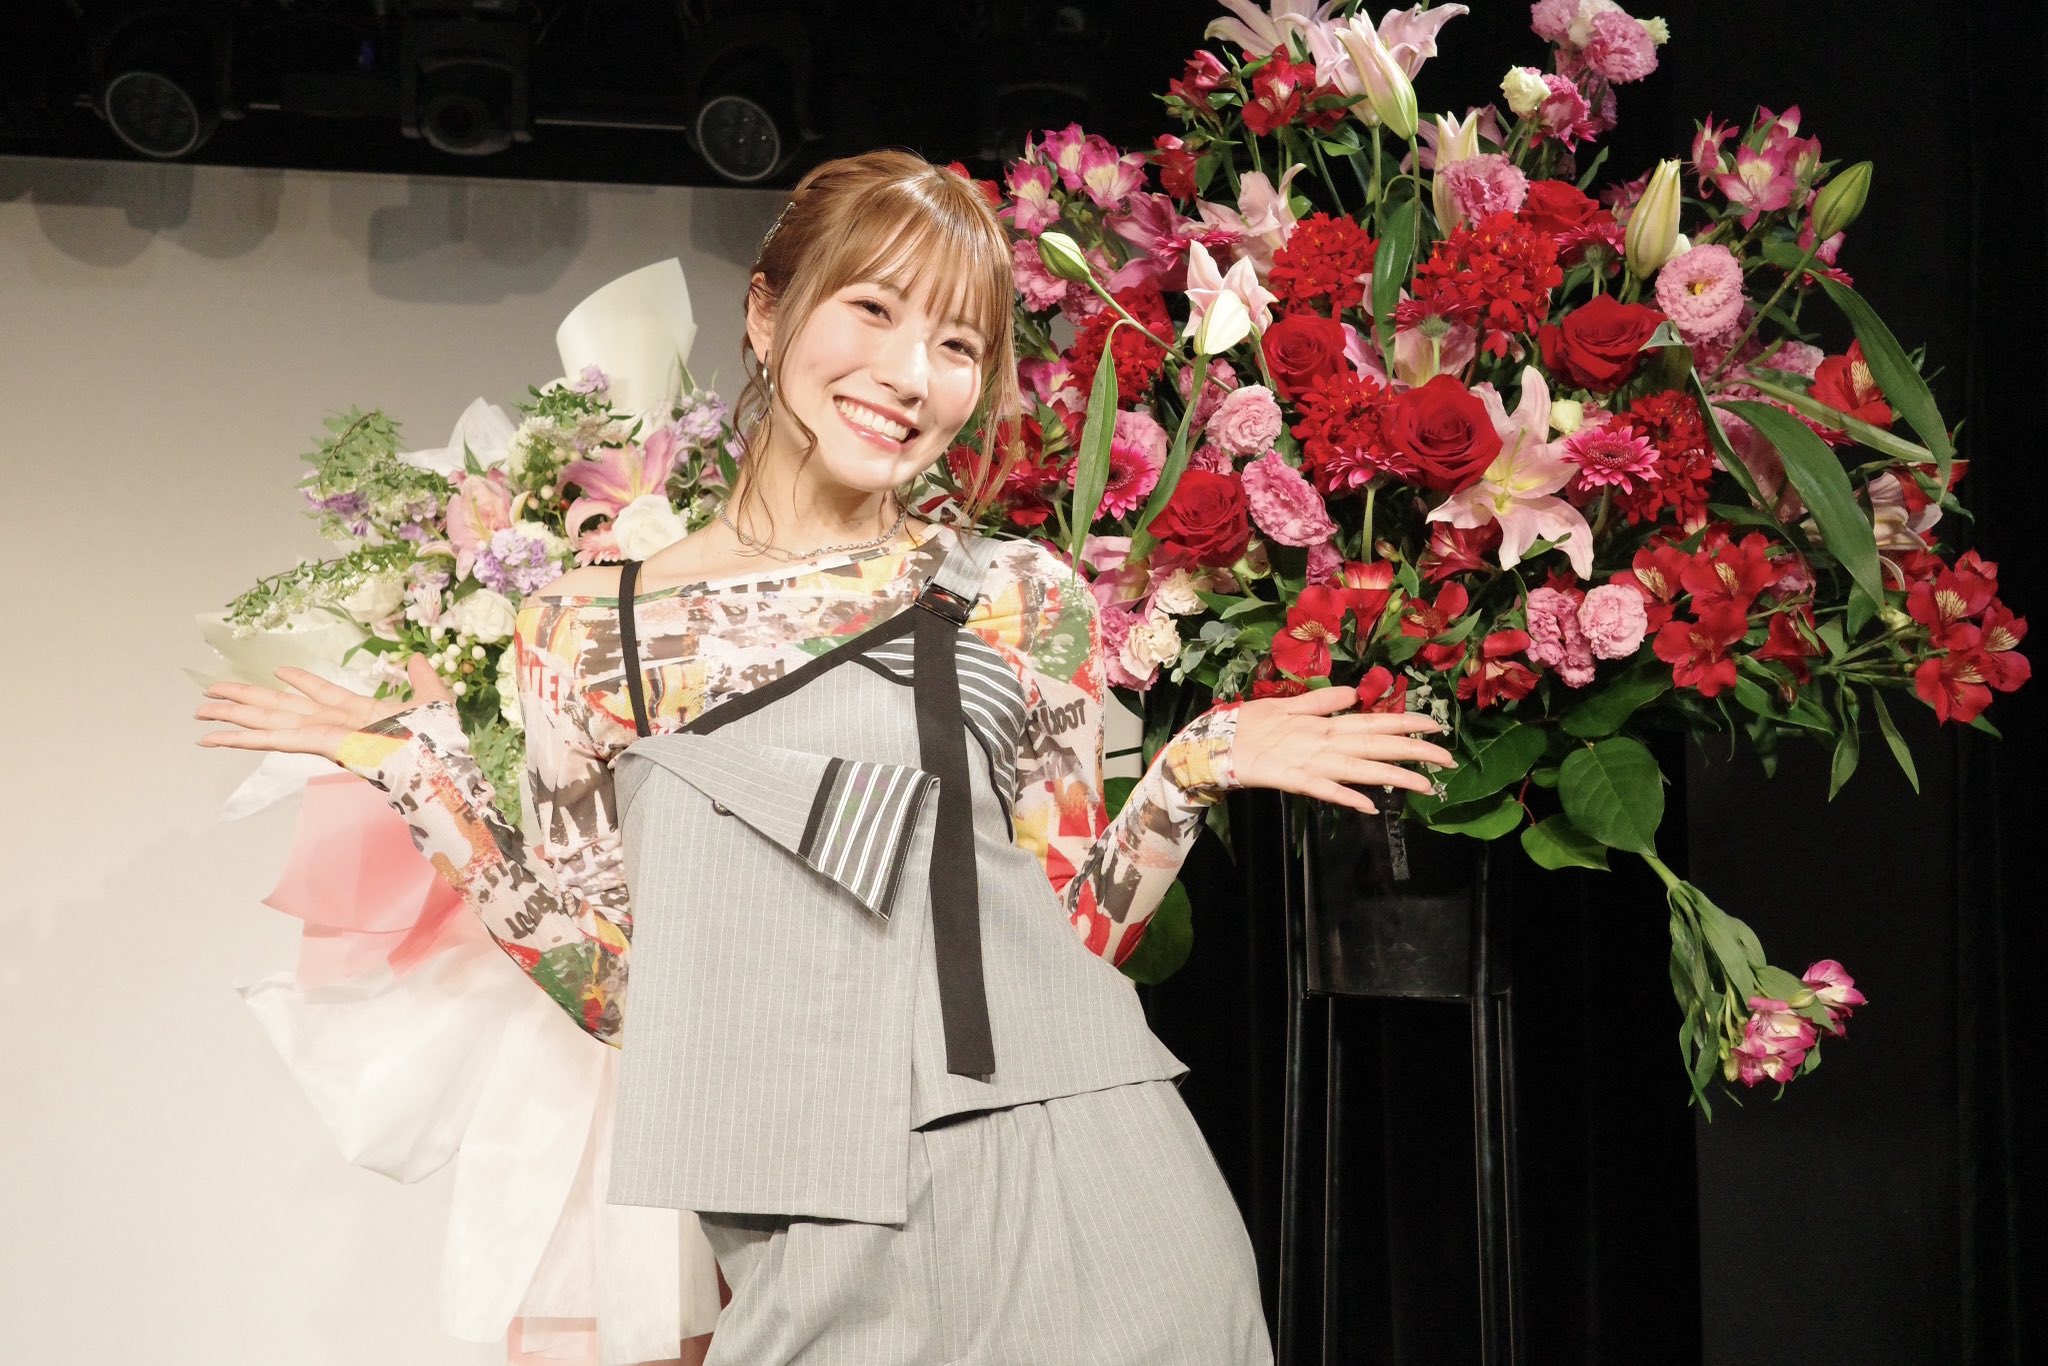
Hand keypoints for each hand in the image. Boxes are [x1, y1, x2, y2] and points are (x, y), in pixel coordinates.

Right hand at [194, 655, 455, 764]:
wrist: (442, 767)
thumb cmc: (440, 741)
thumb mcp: (433, 698)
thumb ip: (422, 678)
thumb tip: (418, 659)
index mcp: (360, 713)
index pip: (322, 693)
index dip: (302, 680)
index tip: (279, 670)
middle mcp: (335, 725)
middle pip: (282, 707)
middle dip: (247, 699)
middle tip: (211, 692)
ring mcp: (324, 736)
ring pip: (270, 721)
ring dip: (234, 715)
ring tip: (200, 710)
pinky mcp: (320, 745)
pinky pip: (277, 739)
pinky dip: (245, 738)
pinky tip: (217, 737)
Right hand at [1231, 684, 1454, 814]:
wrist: (1216, 745)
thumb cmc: (1250, 724)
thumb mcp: (1287, 705)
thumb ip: (1321, 701)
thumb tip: (1354, 695)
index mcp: (1324, 722)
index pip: (1374, 721)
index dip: (1406, 722)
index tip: (1436, 726)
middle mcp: (1324, 741)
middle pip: (1376, 745)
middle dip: (1414, 752)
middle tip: (1447, 758)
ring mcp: (1312, 763)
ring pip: (1361, 770)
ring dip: (1394, 777)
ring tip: (1426, 786)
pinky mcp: (1295, 782)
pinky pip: (1327, 792)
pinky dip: (1348, 798)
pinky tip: (1371, 807)